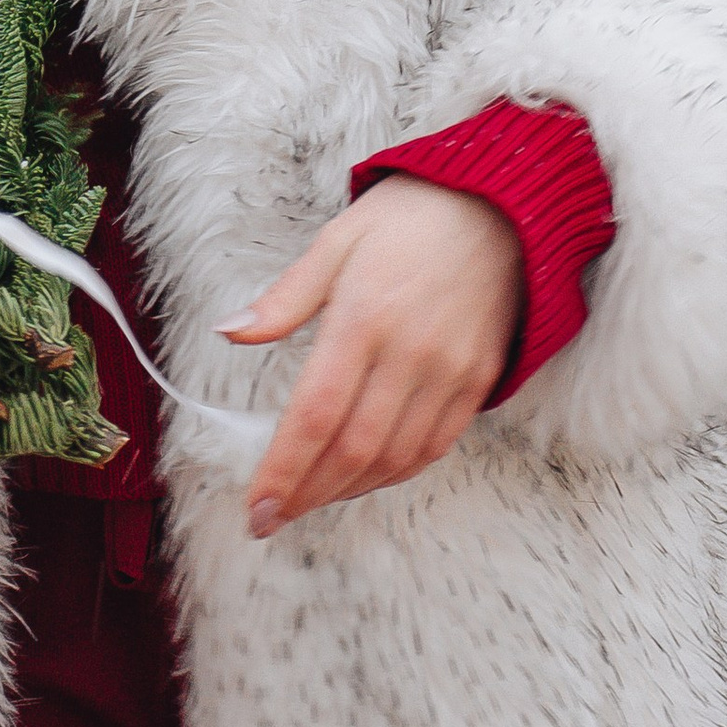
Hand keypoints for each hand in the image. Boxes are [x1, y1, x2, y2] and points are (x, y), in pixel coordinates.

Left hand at [224, 177, 523, 538]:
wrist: (498, 206)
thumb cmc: (406, 218)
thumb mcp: (335, 242)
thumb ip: (284, 298)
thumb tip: (229, 331)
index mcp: (363, 316)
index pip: (316, 414)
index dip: (283, 471)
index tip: (256, 508)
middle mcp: (410, 353)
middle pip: (353, 449)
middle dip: (307, 494)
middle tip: (272, 519)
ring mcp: (450, 371)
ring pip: (394, 458)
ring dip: (348, 489)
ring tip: (311, 499)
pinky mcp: (478, 380)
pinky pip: (435, 446)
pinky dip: (396, 472)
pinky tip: (365, 476)